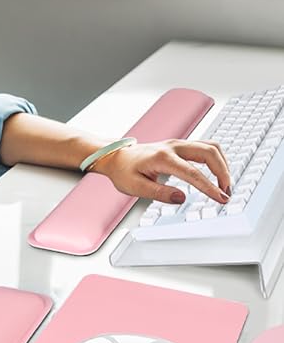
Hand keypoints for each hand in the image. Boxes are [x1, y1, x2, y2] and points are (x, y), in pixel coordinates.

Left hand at [91, 139, 230, 203]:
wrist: (116, 156)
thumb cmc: (124, 171)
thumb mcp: (136, 187)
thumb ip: (159, 193)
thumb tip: (182, 198)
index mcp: (162, 158)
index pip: (193, 173)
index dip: (209, 187)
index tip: (221, 198)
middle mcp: (173, 146)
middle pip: (209, 152)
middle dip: (223, 172)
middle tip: (226, 192)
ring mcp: (178, 143)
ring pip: (210, 146)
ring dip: (222, 164)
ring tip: (224, 184)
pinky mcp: (180, 145)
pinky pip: (205, 147)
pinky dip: (216, 159)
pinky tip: (217, 172)